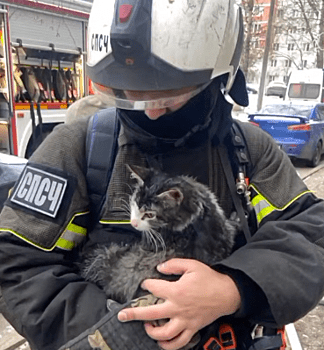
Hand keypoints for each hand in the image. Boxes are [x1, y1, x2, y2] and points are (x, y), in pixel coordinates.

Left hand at [118, 258, 240, 349]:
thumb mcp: (192, 265)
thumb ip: (174, 264)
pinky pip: (179, 342)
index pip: (154, 288)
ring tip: (146, 327)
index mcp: (176, 291)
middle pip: (151, 314)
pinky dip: (168, 345)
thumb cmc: (209, 279)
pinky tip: (161, 342)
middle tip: (123, 315)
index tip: (145, 284)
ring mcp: (184, 321)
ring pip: (164, 333)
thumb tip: (160, 267)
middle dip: (134, 314)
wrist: (227, 293)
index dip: (147, 285)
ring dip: (151, 332)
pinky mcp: (192, 328)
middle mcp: (178, 308)